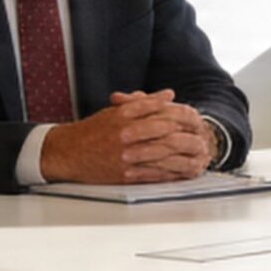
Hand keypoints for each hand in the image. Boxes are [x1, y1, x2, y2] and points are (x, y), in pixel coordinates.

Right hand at [39, 90, 214, 182]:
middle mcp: (125, 134)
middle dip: (187, 133)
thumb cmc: (92, 131)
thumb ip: (144, 103)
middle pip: (165, 130)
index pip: (160, 109)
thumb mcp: (116, 111)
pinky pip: (155, 173)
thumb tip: (169, 95)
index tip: (195, 116)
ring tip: (200, 154)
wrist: (68, 153)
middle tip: (202, 135)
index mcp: (124, 115)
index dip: (182, 113)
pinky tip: (185, 170)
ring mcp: (126, 155)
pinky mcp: (126, 175)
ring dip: (185, 154)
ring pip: (163, 153)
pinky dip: (173, 172)